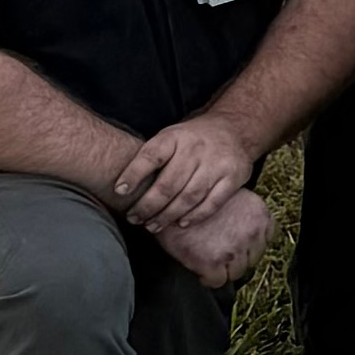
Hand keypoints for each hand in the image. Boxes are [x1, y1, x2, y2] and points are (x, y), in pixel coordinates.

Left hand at [111, 113, 254, 234]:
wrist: (235, 128)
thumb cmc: (192, 140)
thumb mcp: (170, 137)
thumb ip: (150, 159)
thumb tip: (123, 190)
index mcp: (176, 136)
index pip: (151, 156)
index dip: (133, 174)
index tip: (120, 191)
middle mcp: (197, 148)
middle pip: (168, 184)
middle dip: (148, 206)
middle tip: (135, 218)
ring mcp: (217, 163)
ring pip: (189, 197)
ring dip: (168, 216)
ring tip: (153, 225)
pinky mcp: (234, 177)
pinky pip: (212, 203)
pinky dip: (195, 216)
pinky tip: (181, 223)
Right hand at [144, 181, 274, 288]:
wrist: (170, 200)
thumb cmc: (197, 197)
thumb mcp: (233, 198)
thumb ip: (245, 216)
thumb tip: (244, 236)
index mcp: (261, 214)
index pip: (266, 240)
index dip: (249, 244)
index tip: (236, 244)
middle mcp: (253, 232)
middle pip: (252, 259)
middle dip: (237, 258)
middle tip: (219, 253)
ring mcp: (234, 249)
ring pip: (236, 273)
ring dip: (223, 269)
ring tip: (208, 259)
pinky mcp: (213, 263)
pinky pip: (218, 281)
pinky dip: (208, 278)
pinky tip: (199, 267)